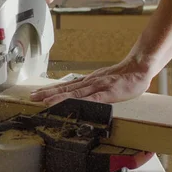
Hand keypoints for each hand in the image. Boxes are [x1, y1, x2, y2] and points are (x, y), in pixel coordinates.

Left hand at [30, 60, 152, 104]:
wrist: (140, 67)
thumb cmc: (124, 77)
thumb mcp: (104, 81)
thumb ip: (92, 89)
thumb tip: (79, 94)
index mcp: (88, 81)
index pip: (66, 87)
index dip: (50, 91)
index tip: (36, 94)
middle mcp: (90, 82)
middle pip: (65, 89)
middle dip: (47, 93)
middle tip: (32, 97)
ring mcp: (98, 86)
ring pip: (75, 93)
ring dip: (58, 97)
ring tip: (44, 101)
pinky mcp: (109, 92)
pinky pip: (93, 98)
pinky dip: (80, 101)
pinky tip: (71, 104)